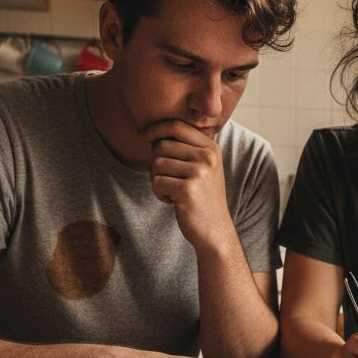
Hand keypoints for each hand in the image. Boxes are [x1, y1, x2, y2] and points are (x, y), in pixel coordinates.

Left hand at [142, 120, 232, 249]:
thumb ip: (188, 148)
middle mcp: (207, 157)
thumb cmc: (203, 199)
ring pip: (157, 164)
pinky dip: (159, 193)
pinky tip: (173, 201)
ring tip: (172, 192)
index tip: (142, 135)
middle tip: (166, 180)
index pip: (177, 126)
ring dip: (157, 180)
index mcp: (211, 148)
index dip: (156, 128)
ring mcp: (199, 172)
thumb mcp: (204, 168)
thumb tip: (155, 132)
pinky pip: (157, 182)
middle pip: (162, 145)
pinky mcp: (188, 189)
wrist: (215, 231)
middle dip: (156, 163)